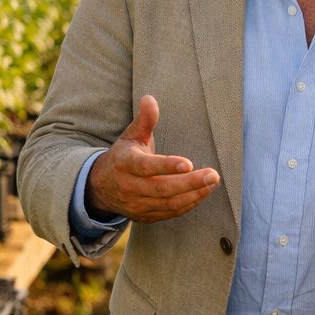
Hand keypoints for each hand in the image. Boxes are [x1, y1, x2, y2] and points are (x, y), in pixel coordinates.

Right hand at [85, 95, 219, 222]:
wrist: (101, 187)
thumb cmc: (123, 157)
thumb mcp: (131, 136)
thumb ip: (144, 120)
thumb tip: (150, 98)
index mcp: (125, 164)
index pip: (146, 167)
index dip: (167, 166)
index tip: (188, 163)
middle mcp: (130, 186)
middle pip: (162, 188)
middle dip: (190, 183)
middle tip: (213, 175)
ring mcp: (137, 204)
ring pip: (168, 203)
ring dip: (193, 194)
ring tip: (212, 183)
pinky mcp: (145, 216)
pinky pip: (170, 213)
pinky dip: (188, 204)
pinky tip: (203, 193)